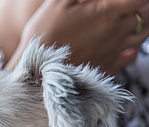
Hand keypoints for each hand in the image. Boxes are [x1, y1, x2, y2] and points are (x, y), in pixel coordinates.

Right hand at [8, 0, 148, 73]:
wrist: (35, 72)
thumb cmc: (44, 35)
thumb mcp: (57, 2)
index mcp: (108, 12)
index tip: (126, 0)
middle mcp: (116, 32)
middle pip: (145, 13)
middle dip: (140, 6)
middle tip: (126, 6)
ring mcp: (114, 51)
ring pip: (142, 34)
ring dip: (141, 23)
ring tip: (128, 18)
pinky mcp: (107, 67)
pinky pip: (130, 56)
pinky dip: (131, 48)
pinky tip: (123, 44)